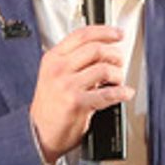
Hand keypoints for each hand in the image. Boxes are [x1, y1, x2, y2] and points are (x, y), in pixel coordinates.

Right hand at [29, 25, 134, 163]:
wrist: (39, 133)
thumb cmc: (50, 106)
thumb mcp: (54, 75)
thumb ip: (73, 61)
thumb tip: (102, 50)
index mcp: (53, 58)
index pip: (81, 35)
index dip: (104, 32)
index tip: (118, 34)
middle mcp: (59, 69)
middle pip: (96, 49)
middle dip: (115, 55)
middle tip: (120, 61)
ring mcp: (67, 85)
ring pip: (104, 69)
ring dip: (118, 75)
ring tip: (118, 81)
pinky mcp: (77, 103)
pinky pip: (108, 94)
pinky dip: (122, 92)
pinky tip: (125, 93)